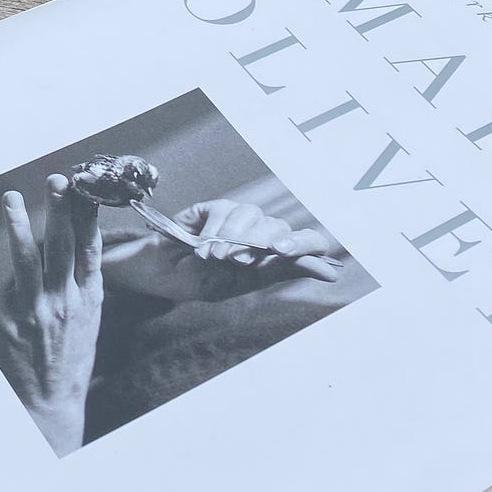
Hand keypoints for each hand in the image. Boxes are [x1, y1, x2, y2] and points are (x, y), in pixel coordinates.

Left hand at [0, 178, 101, 454]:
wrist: (48, 406)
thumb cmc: (70, 357)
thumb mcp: (90, 318)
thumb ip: (85, 279)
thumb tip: (84, 233)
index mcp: (86, 299)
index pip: (88, 248)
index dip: (84, 215)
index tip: (79, 185)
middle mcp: (61, 303)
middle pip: (60, 248)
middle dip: (58, 211)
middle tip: (54, 180)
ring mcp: (30, 314)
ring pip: (24, 262)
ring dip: (17, 226)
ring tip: (11, 198)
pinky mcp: (0, 325)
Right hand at [101, 198, 337, 303]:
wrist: (160, 275)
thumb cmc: (200, 281)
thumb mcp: (240, 283)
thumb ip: (281, 272)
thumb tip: (332, 271)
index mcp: (273, 257)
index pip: (307, 244)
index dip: (306, 246)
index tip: (287, 253)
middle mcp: (260, 234)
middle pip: (280, 228)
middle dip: (262, 245)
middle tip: (237, 261)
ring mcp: (238, 218)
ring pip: (253, 217)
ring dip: (233, 240)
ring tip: (213, 258)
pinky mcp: (214, 207)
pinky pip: (224, 210)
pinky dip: (214, 229)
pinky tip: (201, 245)